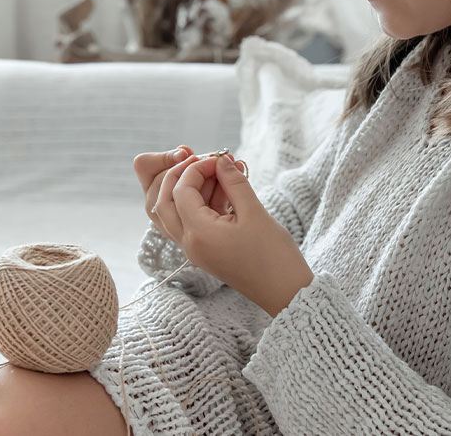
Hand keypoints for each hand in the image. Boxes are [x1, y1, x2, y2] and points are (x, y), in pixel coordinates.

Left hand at [165, 153, 314, 316]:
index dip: (197, 168)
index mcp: (198, 234)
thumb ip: (234, 182)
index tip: (220, 159)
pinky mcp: (206, 252)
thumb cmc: (274, 256)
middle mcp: (190, 243)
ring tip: (219, 175)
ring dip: (190, 190)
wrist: (286, 293)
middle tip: (207, 163)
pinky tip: (224, 192)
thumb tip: (221, 160)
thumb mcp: (255, 212)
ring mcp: (196, 250)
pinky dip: (200, 204)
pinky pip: (190, 223)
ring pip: (174, 213)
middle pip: (164, 202)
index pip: (180, 191)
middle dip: (181, 177)